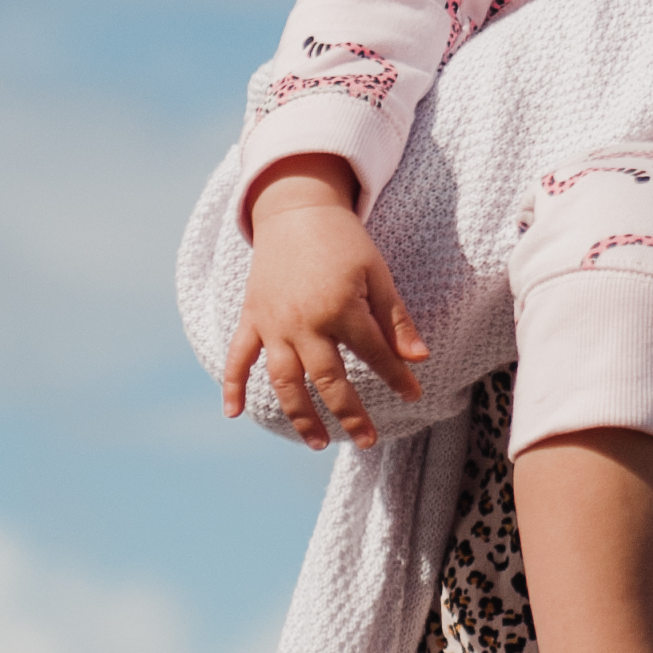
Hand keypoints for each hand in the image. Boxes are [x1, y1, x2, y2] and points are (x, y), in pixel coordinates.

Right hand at [221, 158, 421, 448]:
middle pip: (328, 381)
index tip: (414, 396)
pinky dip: (232, 385)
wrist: (295, 209)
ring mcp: (273, 324)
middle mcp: (304, 323)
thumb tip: (420, 358)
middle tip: (368, 441)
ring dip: (299, 415)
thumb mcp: (377, 274)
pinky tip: (233, 414)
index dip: (397, 378)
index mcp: (341, 308)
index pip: (375, 355)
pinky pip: (237, 357)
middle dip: (350, 415)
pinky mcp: (252, 318)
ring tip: (318, 442)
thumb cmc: (344, 241)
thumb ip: (396, 320)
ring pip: (284, 380)